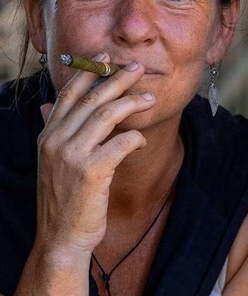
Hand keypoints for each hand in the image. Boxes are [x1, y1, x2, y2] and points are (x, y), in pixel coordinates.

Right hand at [34, 53, 154, 262]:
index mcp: (48, 136)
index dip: (87, 73)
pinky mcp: (92, 172)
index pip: (68, 96)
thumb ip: (54, 131)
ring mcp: (72, 156)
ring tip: (151, 98)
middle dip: (117, 80)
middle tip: (138, 68)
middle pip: (91, 100)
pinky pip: (120, 143)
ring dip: (132, 103)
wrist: (62, 237)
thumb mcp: (52, 162)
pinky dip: (136, 137)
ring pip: (106, 116)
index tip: (105, 58)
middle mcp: (56, 142)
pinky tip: (143, 139)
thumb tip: (49, 106)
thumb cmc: (65, 199)